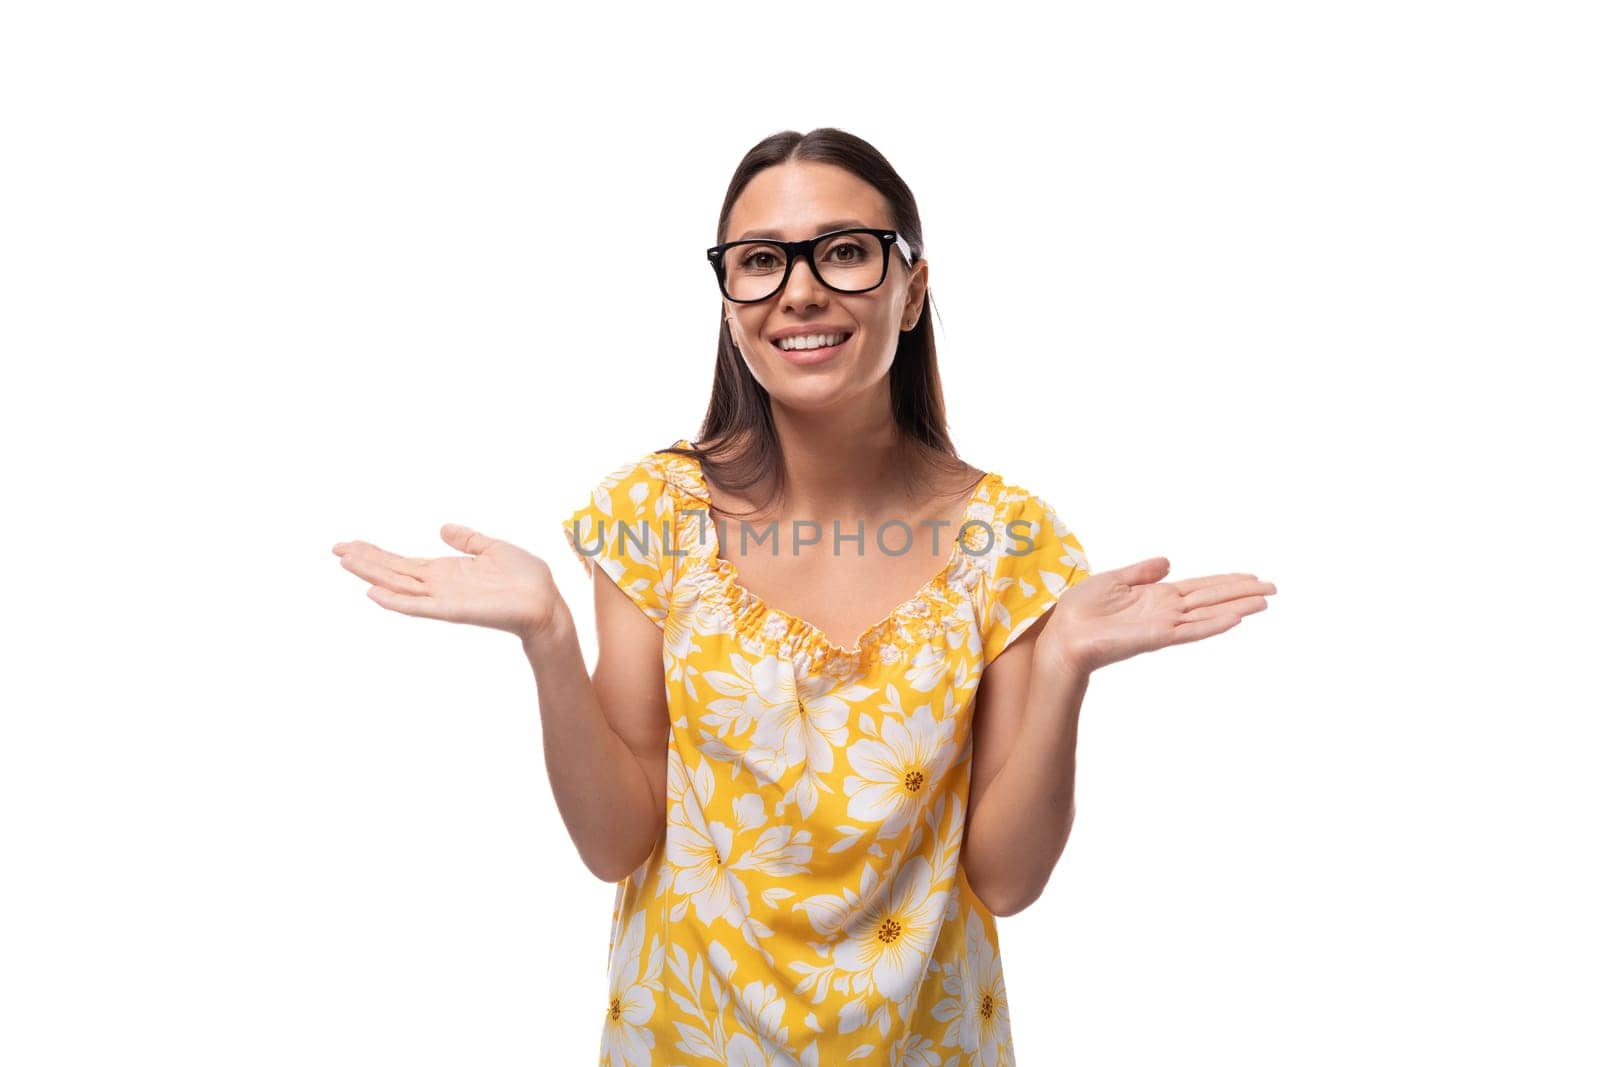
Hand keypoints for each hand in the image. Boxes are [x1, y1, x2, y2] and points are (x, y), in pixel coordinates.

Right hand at [331, 524, 562, 640]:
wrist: (546, 601)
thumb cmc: (526, 579)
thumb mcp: (493, 548)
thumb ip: (468, 540)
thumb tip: (443, 528)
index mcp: (446, 571)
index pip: (402, 562)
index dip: (376, 553)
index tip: (349, 543)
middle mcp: (439, 586)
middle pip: (393, 572)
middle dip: (364, 560)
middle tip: (335, 549)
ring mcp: (443, 599)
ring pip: (399, 586)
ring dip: (372, 574)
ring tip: (345, 561)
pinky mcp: (454, 610)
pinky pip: (420, 606)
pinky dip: (396, 601)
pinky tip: (374, 593)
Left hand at [1037, 557, 1275, 675]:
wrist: (1064, 634)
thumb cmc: (1081, 611)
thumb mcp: (1113, 579)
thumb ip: (1142, 572)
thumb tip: (1168, 561)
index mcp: (1157, 596)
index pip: (1200, 587)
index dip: (1226, 581)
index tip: (1252, 577)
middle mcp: (1166, 610)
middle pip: (1212, 598)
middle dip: (1242, 592)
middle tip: (1273, 588)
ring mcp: (1164, 624)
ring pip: (1209, 614)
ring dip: (1236, 607)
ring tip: (1264, 601)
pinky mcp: (1157, 637)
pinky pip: (1191, 630)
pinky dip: (1213, 624)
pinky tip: (1235, 617)